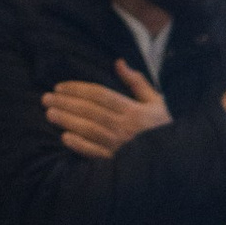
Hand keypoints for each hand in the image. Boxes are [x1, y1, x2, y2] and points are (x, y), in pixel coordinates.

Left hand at [44, 60, 172, 157]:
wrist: (178, 159)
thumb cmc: (165, 128)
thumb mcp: (156, 102)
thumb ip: (136, 83)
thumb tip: (119, 62)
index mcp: (134, 110)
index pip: (100, 95)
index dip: (78, 89)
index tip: (60, 87)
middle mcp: (126, 126)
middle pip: (90, 111)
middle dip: (66, 103)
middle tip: (46, 98)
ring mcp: (121, 145)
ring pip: (89, 130)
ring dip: (68, 121)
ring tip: (50, 114)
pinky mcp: (118, 162)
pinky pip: (96, 153)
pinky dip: (80, 146)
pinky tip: (65, 138)